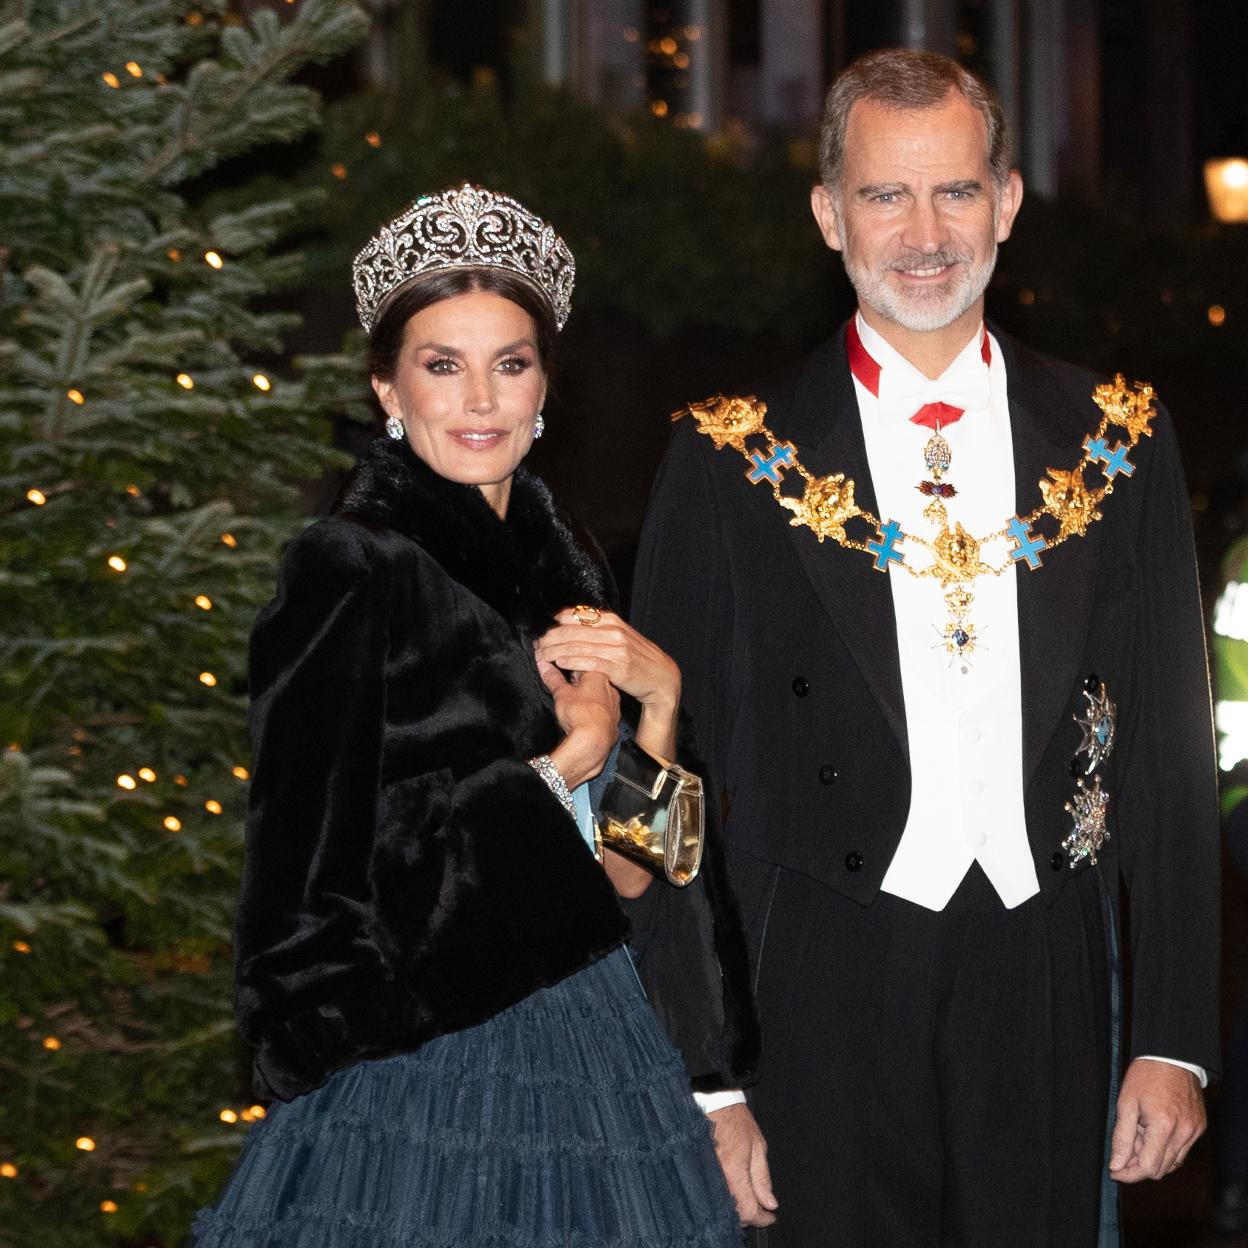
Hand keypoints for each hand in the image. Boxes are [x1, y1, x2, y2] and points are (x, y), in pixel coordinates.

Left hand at [537, 609, 680, 756]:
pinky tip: (559, 663)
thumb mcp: (621, 637)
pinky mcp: (618, 666)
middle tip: (537, 645)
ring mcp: (616, 648)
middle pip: (572, 630)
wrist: (662, 678)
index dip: (556, 622)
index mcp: (612, 621)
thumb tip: (573, 623)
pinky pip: (589, 662)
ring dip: (555, 651)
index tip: (543, 630)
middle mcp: (614, 631)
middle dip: (550, 638)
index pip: (577, 615)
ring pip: (577, 646)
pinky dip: (572, 661)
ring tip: (541, 656)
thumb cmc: (639, 659)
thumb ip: (600, 630)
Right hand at [537, 661, 618, 789]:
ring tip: (574, 706)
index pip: (583, 663)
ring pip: (600, 696)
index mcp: (599, 675)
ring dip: (588, 698)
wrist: (593, 743)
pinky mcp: (615, 721)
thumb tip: (544, 666)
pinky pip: (604, 712)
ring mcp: (615, 706)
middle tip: (564, 691)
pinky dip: (595, 713)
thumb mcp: (561, 693)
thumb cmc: (579, 715)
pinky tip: (585, 718)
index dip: (569, 666)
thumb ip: (553, 678)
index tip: (559, 672)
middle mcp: (611, 688)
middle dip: (578, 683)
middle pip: (593, 680)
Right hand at [707, 1103, 777, 1227]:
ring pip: (722, 1208)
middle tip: (761, 1208)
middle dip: (750, 1216)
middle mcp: (717, 1178)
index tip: (770, 1217)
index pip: (749, 1210)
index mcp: (734, 1171)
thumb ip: (762, 1178)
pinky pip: (712, 1196)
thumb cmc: (735, 1120)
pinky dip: (724, 1201)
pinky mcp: (697, 1172)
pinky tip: (732, 1194)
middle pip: (734, 1214)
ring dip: (736, 1210)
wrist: (711, 1103)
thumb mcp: (758, 1146)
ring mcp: (705, 1176)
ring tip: (747, 1201)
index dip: (762, 1218)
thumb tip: (770, 1204)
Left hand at [1109, 1058, 1205, 1182]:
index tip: (1114, 1171)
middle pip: (1160, 1169)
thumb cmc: (1145, 1076)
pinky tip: (1151, 1133)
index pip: (1148, 1167)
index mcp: (1164, 1126)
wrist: (1171, 1056)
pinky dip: (1165, 1149)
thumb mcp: (1125, 1103)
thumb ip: (1122, 1137)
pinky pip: (1181, 1151)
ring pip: (1172, 1163)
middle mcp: (1184, 1133)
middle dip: (1138, 1166)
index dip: (1129, 1173)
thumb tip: (1117, 1164)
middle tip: (1123, 1150)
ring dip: (1152, 1157)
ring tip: (1137, 1135)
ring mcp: (1194, 1132)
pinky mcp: (1198, 1128)